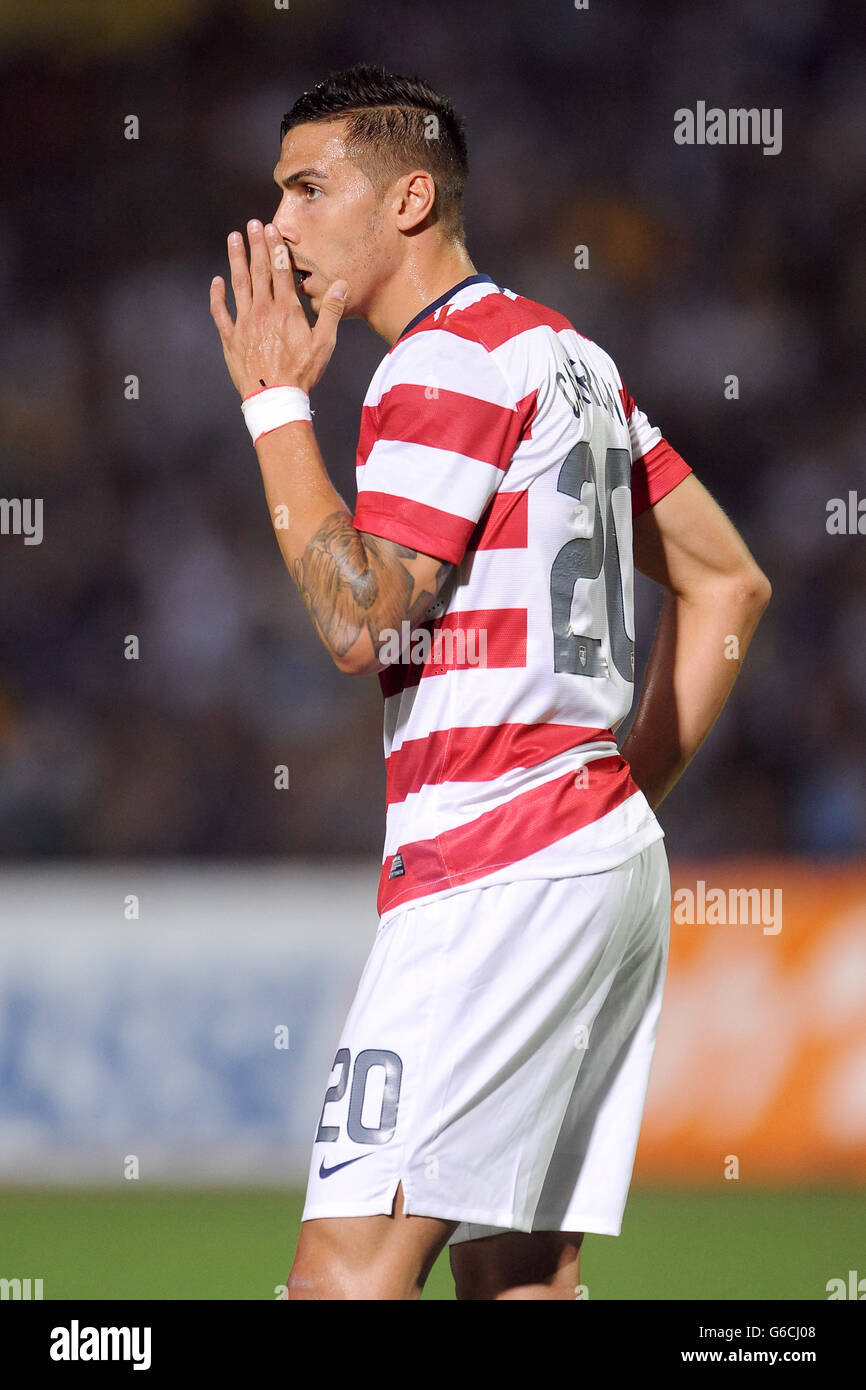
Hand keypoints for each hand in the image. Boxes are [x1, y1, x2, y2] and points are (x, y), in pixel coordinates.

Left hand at [209, 219, 347, 397]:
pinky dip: (217, 295)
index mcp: (286, 310)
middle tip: (252, 224)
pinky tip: (216, 281)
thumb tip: (341, 284)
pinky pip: (220, 311)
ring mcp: (244, 323)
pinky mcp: (230, 337)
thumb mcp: (324, 343)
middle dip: (256, 245)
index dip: (276, 247)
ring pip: (238, 284)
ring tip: (234, 238)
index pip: (280, 270)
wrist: (275, 397)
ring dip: (236, 259)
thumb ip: (332, 312)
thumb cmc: (302, 373)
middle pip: (258, 271)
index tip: (272, 228)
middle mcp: (263, 311)